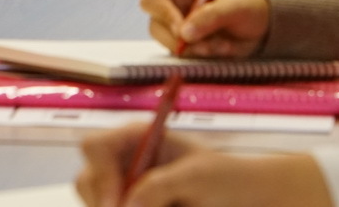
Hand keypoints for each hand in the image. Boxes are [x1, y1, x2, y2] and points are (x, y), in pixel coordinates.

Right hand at [76, 126, 330, 206]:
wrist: (250, 199)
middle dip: (104, 200)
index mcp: (139, 139)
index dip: (99, 172)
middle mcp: (127, 163)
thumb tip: (128, 204)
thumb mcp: (199, 176)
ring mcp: (129, 191)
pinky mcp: (137, 206)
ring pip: (98, 203)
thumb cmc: (230, 178)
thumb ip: (161, 185)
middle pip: (88, 181)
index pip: (96, 146)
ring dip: (117, 206)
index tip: (117, 201)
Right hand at [140, 0, 269, 57]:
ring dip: (196, 50)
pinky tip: (221, 49)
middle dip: (182, 41)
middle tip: (207, 46)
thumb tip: (184, 33)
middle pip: (156, 27)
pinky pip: (184, 57)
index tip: (182, 31)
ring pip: (170, 45)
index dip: (163, 15)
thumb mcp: (235, 8)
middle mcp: (175, 6)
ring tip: (222, 45)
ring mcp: (179, 27)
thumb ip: (210, 16)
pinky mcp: (186, 46)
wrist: (261, 27)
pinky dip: (202, 57)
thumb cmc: (247, 7)